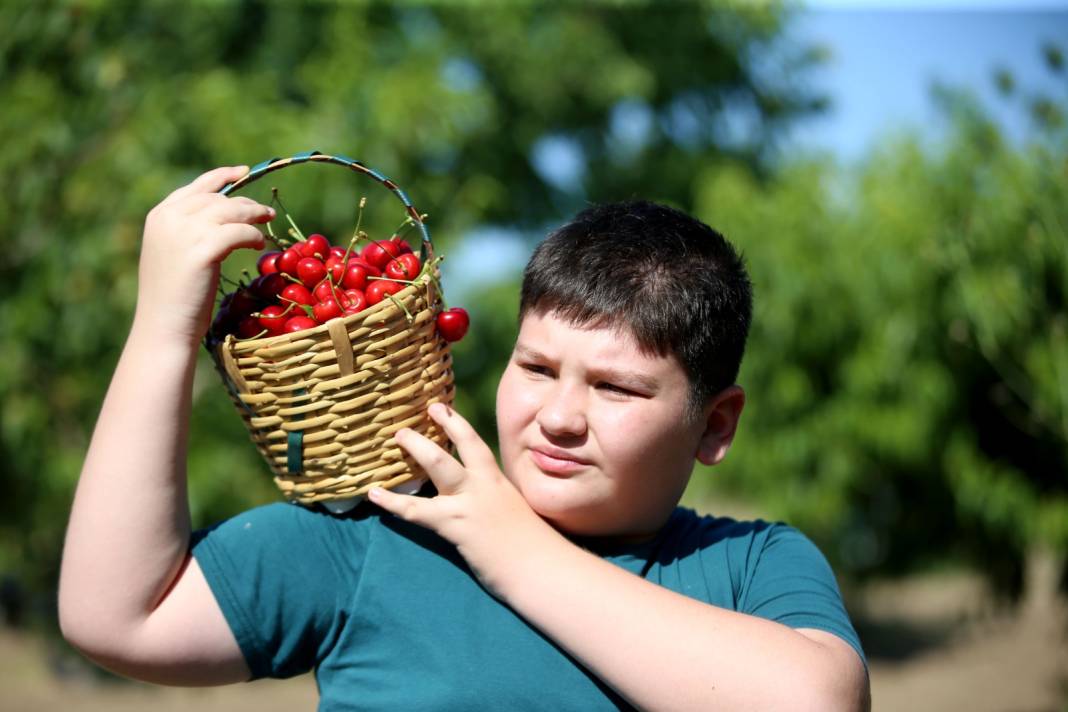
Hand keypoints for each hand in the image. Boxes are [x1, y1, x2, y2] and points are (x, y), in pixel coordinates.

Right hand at [134, 166, 274, 345]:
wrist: (163, 326)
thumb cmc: (172, 297)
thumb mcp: (173, 253)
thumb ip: (187, 229)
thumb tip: (220, 214)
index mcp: (160, 215)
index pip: (197, 186)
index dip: (223, 176)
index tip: (244, 172)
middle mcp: (169, 218)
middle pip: (218, 198)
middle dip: (246, 203)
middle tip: (266, 213)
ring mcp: (184, 232)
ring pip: (232, 210)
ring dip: (254, 216)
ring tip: (267, 225)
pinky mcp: (202, 249)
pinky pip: (239, 232)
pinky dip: (253, 235)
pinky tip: (259, 244)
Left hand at [369, 402, 558, 595]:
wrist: (540, 568)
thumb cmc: (533, 549)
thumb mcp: (515, 516)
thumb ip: (497, 503)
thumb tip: (480, 504)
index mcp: (500, 483)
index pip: (478, 446)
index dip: (458, 425)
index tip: (442, 409)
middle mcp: (486, 486)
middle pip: (464, 445)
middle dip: (445, 426)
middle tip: (426, 410)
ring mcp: (471, 503)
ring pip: (441, 467)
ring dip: (419, 449)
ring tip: (398, 436)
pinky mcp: (456, 525)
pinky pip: (417, 510)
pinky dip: (393, 502)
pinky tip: (374, 494)